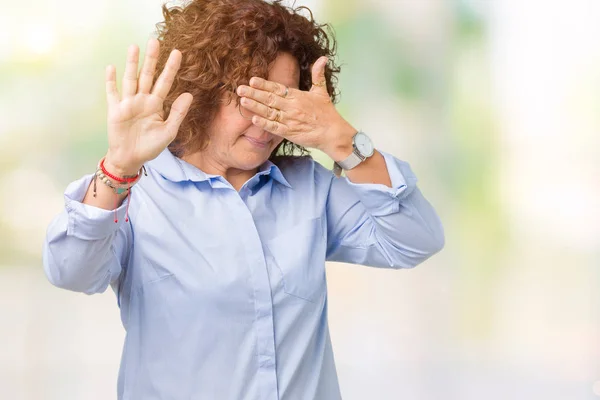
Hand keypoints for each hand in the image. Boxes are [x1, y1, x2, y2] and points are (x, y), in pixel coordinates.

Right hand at [104, 39, 192, 175]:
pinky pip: (112, 93)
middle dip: (152, 59)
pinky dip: (111, 81)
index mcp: (156, 104)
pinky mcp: (115, 110)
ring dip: (132, 64)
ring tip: (134, 47)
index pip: (165, 82)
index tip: (177, 52)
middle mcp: (142, 100)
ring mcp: (128, 103)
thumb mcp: (168, 131)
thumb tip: (189, 94)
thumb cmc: (150, 146)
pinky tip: (111, 67)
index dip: (171, 68)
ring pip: (131, 79)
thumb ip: (178, 113)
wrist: (131, 159)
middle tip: (155, 40)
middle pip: (147, 75)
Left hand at [236, 56, 355, 159]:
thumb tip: (322, 58)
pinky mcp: (289, 133)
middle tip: (239, 88)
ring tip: (243, 100)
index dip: (264, 84)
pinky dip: (264, 124)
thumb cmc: (327, 113)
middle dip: (254, 93)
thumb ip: (318, 75)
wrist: (333, 133)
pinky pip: (274, 128)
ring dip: (255, 106)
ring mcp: (289, 120)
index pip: (277, 88)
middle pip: (269, 98)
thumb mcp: (322, 92)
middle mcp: (292, 107)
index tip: (252, 80)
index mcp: (297, 96)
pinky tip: (253, 119)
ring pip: (269, 112)